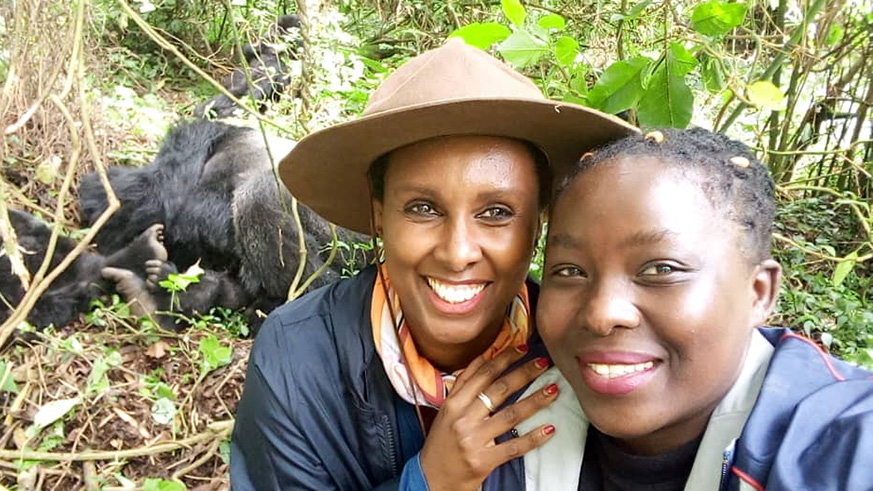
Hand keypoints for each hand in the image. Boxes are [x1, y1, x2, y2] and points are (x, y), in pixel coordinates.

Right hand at [419, 345, 558, 490]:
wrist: (431, 479)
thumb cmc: (441, 442)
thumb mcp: (447, 410)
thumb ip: (464, 384)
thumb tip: (484, 356)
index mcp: (453, 403)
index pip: (483, 374)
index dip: (504, 359)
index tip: (523, 348)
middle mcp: (462, 418)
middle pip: (499, 390)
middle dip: (524, 373)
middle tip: (544, 363)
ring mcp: (473, 440)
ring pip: (510, 415)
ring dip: (535, 401)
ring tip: (554, 390)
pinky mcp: (483, 460)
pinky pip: (513, 446)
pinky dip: (533, 438)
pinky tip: (550, 428)